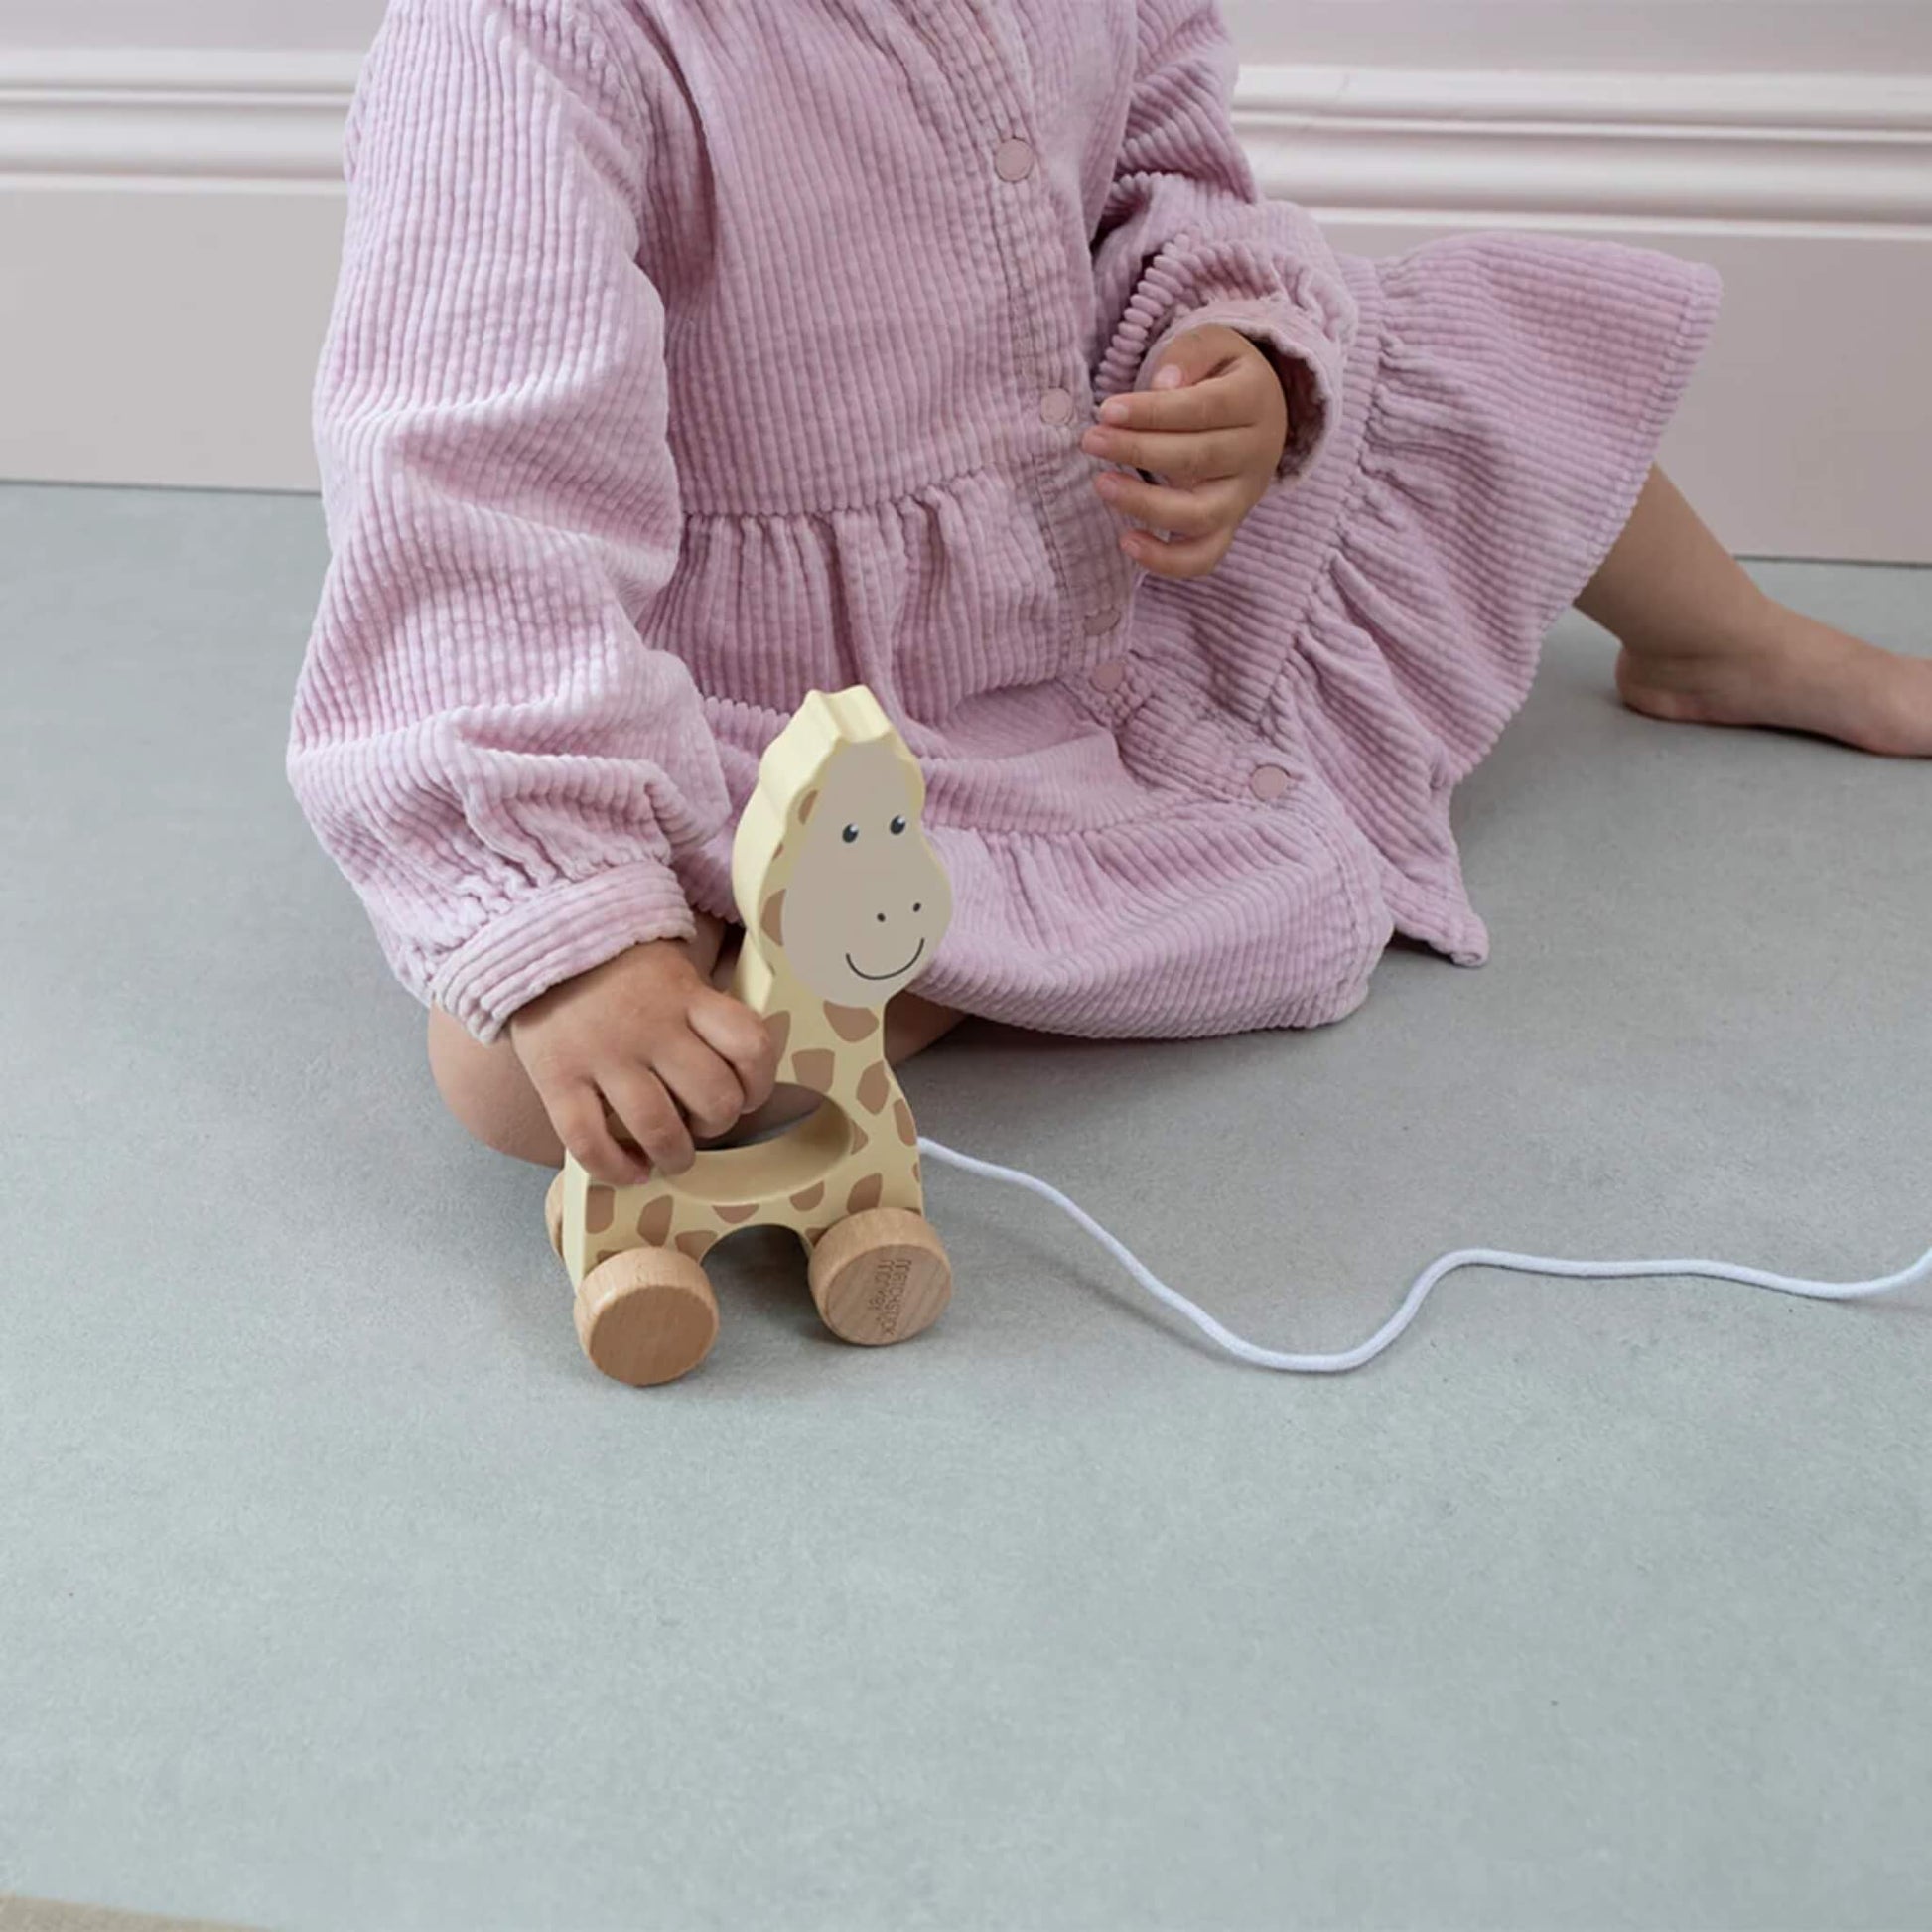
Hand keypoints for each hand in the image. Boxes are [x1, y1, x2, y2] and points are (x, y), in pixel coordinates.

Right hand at [508, 936, 777, 1186]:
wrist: (537, 937)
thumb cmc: (617, 965)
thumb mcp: (674, 969)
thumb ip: (704, 1010)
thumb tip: (736, 1067)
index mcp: (687, 997)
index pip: (750, 1046)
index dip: (760, 1082)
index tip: (747, 1094)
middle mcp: (652, 1027)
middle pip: (713, 1098)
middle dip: (718, 1123)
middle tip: (702, 1122)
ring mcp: (603, 1055)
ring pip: (660, 1129)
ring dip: (675, 1156)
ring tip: (670, 1155)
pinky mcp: (557, 1078)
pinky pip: (590, 1142)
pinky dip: (616, 1170)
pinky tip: (630, 1170)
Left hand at [1082, 324, 1288, 580]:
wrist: (1258, 413)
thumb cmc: (1220, 375)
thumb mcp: (1213, 344)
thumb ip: (1188, 355)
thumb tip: (1163, 385)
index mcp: (1255, 401)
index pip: (1202, 410)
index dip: (1153, 412)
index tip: (1107, 411)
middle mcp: (1257, 453)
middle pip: (1197, 458)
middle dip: (1138, 451)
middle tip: (1091, 440)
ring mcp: (1243, 497)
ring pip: (1200, 514)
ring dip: (1146, 504)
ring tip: (1102, 484)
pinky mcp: (1229, 526)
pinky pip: (1205, 557)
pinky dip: (1167, 561)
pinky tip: (1127, 542)